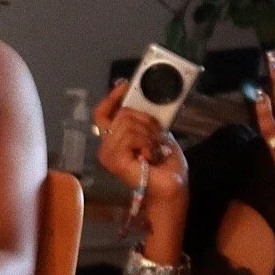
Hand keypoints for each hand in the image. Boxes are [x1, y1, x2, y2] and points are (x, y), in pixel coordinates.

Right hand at [94, 80, 189, 212]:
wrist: (172, 188)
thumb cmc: (166, 167)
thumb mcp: (157, 135)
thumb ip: (145, 121)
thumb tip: (143, 103)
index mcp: (116, 141)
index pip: (102, 114)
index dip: (112, 98)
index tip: (124, 86)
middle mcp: (107, 147)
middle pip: (122, 114)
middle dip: (146, 122)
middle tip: (155, 140)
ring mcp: (108, 155)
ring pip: (127, 124)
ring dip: (148, 135)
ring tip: (153, 151)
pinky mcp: (114, 161)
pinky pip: (130, 136)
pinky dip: (146, 143)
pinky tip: (149, 157)